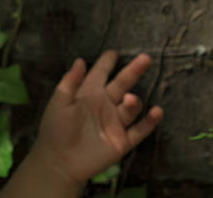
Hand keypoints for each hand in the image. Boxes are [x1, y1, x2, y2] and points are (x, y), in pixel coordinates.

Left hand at [33, 50, 163, 186]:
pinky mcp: (122, 141)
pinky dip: (150, 122)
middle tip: (145, 58)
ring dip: (135, 102)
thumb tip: (79, 60)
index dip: (106, 63)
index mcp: (88, 95)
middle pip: (122, 84)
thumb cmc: (55, 130)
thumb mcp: (59, 103)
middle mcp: (104, 105)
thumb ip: (70, 82)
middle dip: (133, 71)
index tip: (113, 52)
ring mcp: (115, 122)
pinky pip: (140, 130)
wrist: (59, 161)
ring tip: (131, 99)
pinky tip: (157, 111)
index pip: (99, 74)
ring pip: (132, 107)